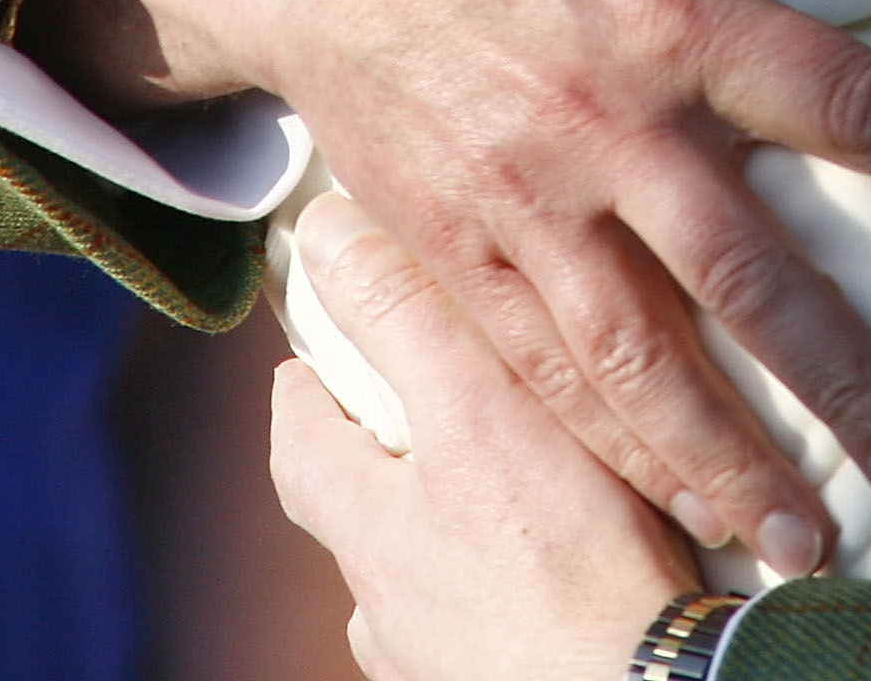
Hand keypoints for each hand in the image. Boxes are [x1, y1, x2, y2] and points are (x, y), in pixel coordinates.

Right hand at [23, 0, 870, 573]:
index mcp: (679, 13)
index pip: (859, 106)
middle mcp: (608, 123)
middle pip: (753, 272)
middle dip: (852, 380)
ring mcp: (524, 203)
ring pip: (640, 359)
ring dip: (731, 459)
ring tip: (815, 544)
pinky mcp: (456, 256)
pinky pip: (543, 376)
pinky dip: (615, 452)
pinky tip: (675, 509)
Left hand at [269, 194, 687, 680]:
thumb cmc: (569, 562)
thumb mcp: (479, 404)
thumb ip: (403, 317)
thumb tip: (326, 232)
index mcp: (375, 526)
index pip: (301, 444)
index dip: (305, 394)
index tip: (311, 362)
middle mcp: (392, 604)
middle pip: (352, 524)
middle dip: (373, 470)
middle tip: (414, 426)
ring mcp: (441, 660)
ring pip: (415, 590)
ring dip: (440, 548)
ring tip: (503, 508)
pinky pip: (478, 639)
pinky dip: (499, 605)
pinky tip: (546, 585)